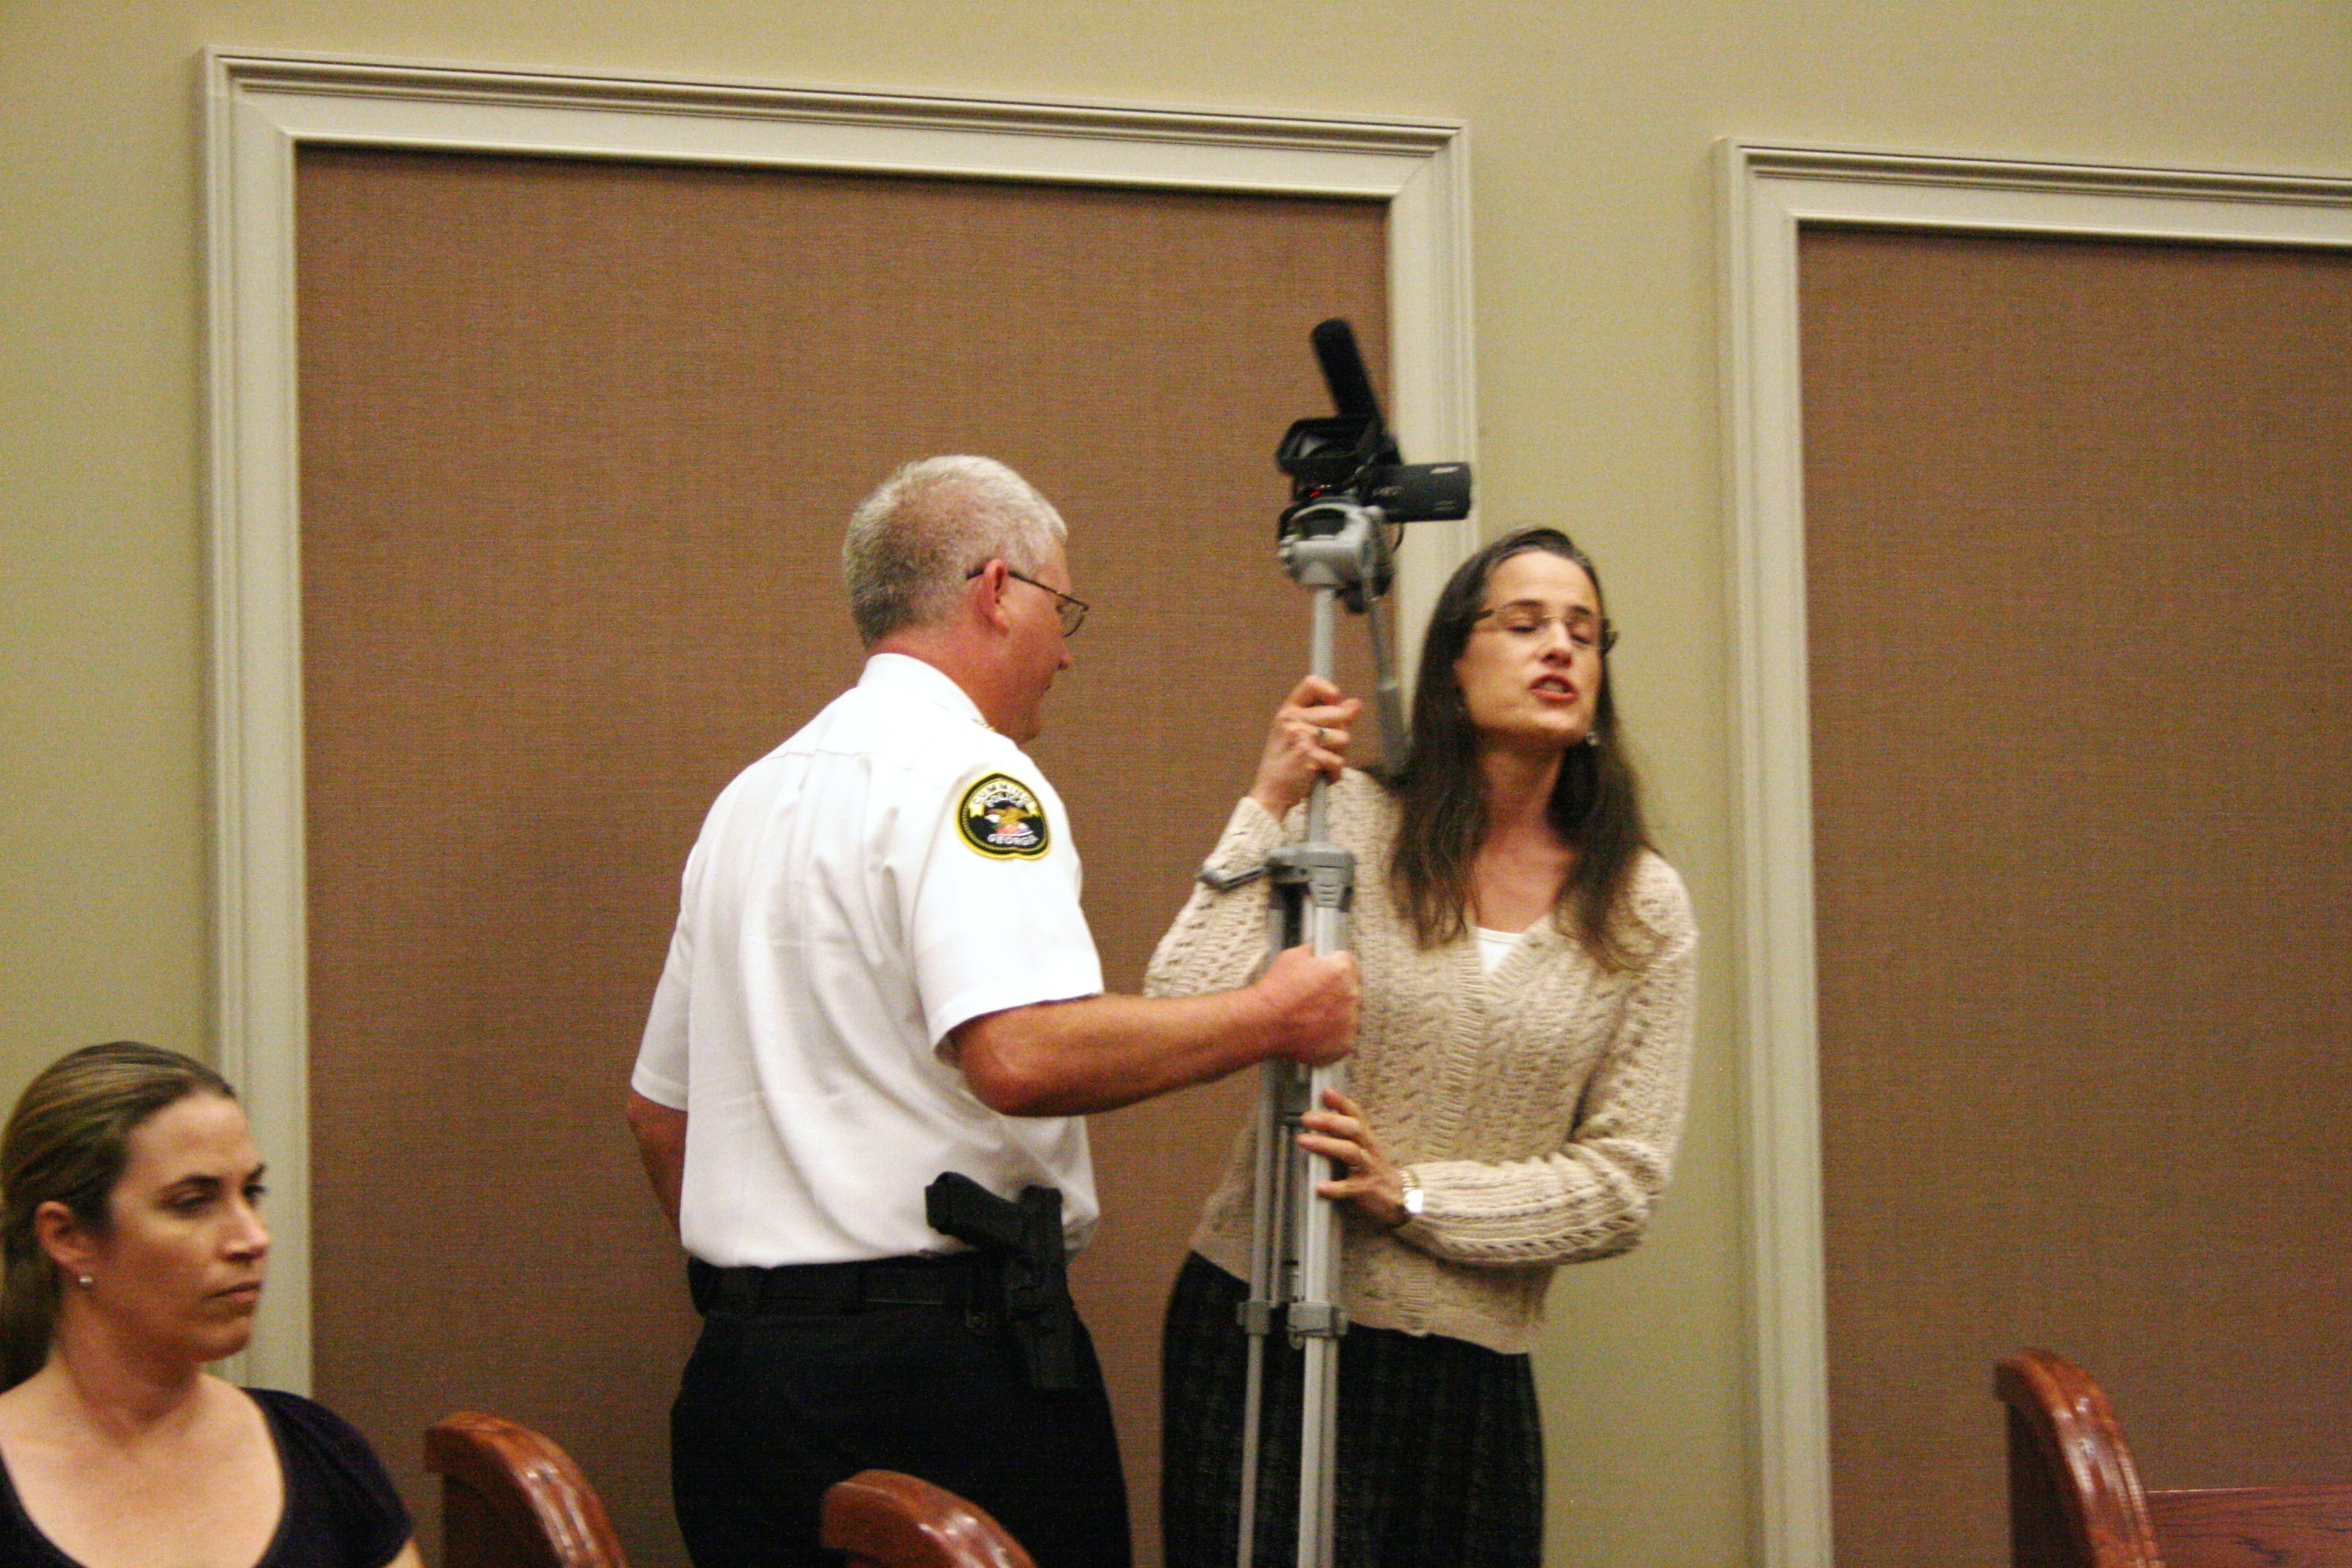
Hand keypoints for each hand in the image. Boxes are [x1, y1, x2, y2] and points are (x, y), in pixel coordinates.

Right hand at [1248, 675, 1363, 819]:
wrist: (1270, 793)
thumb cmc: (1286, 763)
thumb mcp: (1299, 733)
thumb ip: (1328, 717)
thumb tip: (1355, 703)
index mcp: (1288, 710)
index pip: (1313, 683)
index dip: (1331, 692)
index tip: (1335, 706)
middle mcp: (1292, 719)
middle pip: (1338, 713)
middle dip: (1340, 733)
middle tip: (1325, 748)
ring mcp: (1300, 737)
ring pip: (1343, 738)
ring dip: (1338, 755)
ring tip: (1321, 763)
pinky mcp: (1309, 756)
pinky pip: (1338, 761)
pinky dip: (1334, 773)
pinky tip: (1320, 776)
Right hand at [1252, 945, 1356, 1065]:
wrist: (1265, 1022)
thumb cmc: (1277, 990)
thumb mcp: (1290, 957)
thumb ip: (1311, 952)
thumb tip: (1315, 951)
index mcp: (1342, 970)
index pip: (1349, 963)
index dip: (1334, 967)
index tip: (1326, 975)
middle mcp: (1351, 994)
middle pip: (1351, 989)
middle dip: (1336, 992)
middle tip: (1315, 998)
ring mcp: (1350, 1021)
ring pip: (1349, 1014)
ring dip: (1336, 1015)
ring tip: (1313, 1017)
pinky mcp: (1344, 1044)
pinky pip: (1344, 1037)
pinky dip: (1332, 1036)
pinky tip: (1315, 1032)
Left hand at [1300, 1089, 1408, 1226]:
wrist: (1401, 1198)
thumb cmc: (1373, 1170)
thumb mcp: (1364, 1147)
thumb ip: (1345, 1133)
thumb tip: (1320, 1115)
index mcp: (1367, 1138)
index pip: (1356, 1114)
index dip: (1342, 1102)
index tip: (1326, 1091)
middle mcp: (1369, 1149)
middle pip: (1353, 1129)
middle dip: (1330, 1120)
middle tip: (1306, 1117)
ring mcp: (1369, 1169)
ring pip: (1351, 1152)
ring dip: (1326, 1145)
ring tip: (1303, 1140)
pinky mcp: (1367, 1190)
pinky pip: (1351, 1188)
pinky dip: (1335, 1187)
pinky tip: (1320, 1186)